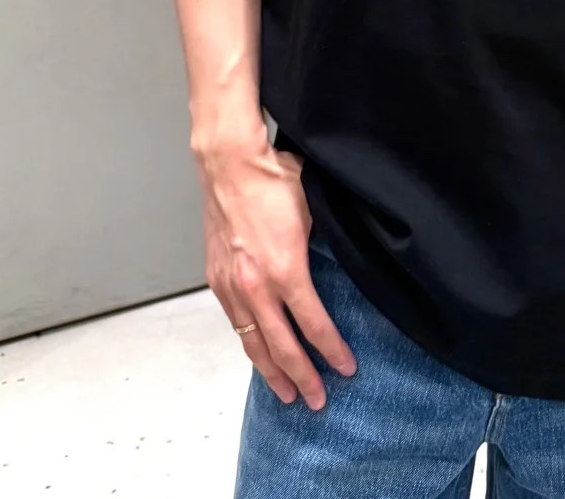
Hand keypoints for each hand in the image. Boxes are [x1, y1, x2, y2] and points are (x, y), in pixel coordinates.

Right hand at [198, 131, 357, 405]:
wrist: (230, 163)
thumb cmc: (274, 179)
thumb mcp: (314, 209)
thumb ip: (325, 245)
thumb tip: (341, 262)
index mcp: (286, 270)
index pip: (314, 324)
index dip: (332, 351)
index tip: (346, 369)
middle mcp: (256, 286)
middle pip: (282, 347)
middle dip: (303, 377)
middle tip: (317, 401)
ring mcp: (232, 285)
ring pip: (253, 343)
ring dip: (271, 372)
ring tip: (287, 393)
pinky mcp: (217, 279)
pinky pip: (236, 324)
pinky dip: (249, 344)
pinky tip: (259, 353)